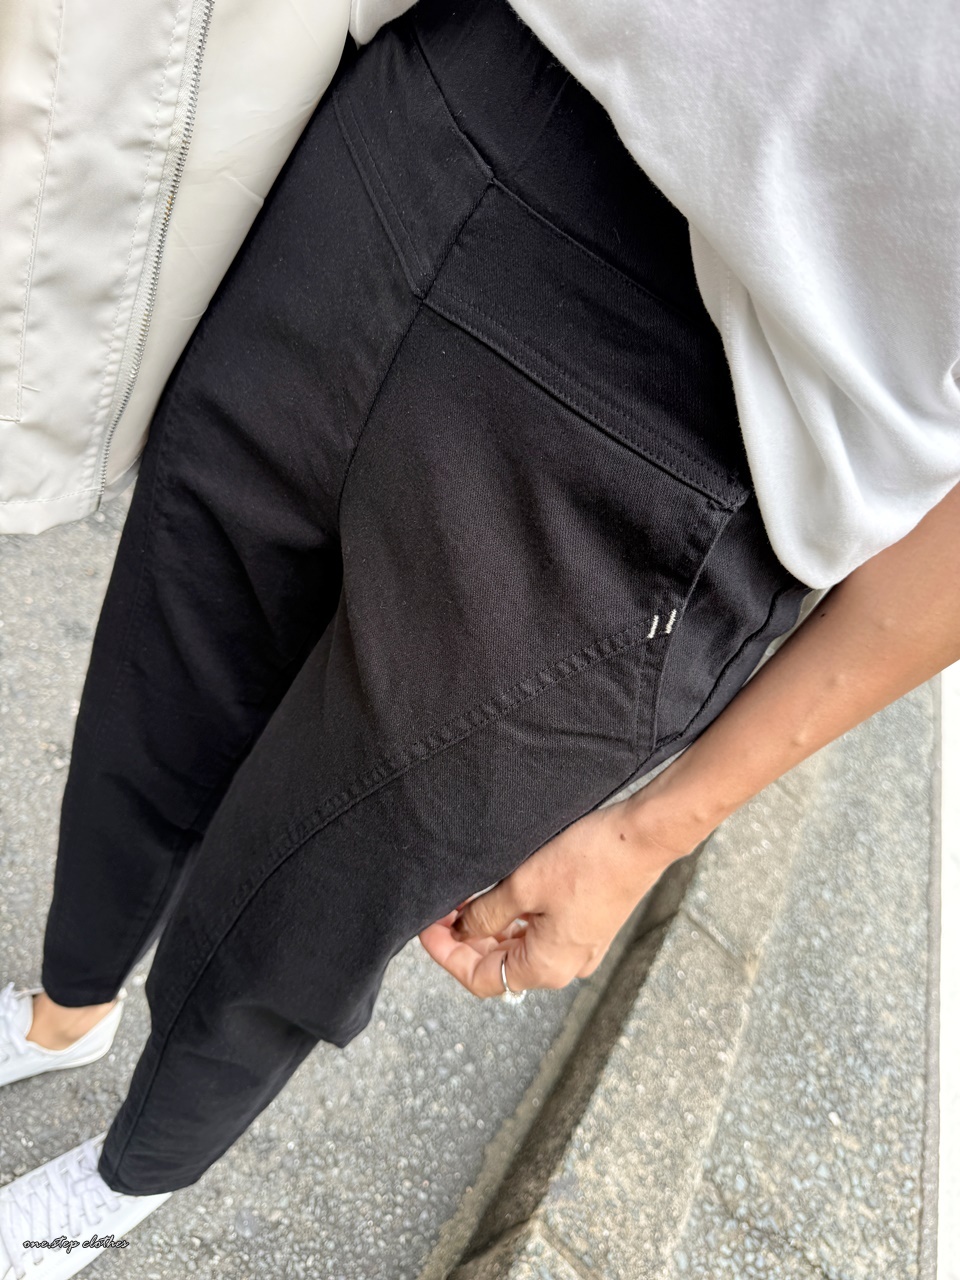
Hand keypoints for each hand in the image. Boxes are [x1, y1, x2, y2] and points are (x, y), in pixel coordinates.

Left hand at [418, 799, 687, 999]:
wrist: (643, 835)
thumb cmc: (591, 860)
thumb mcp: (523, 886)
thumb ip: (486, 914)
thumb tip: (464, 930)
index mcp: (547, 967)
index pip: (480, 978)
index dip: (447, 954)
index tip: (426, 925)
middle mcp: (565, 965)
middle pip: (500, 964)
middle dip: (466, 937)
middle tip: (442, 905)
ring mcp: (578, 946)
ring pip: (519, 946)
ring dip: (490, 924)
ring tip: (467, 894)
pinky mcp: (587, 924)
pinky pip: (540, 930)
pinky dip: (515, 916)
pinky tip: (500, 891)